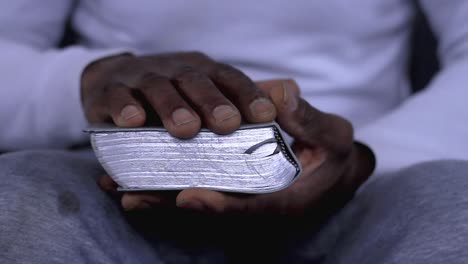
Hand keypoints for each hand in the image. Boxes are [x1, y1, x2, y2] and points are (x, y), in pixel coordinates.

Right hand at [81, 52, 275, 137]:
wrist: (113, 82)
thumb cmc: (170, 94)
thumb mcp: (206, 91)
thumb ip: (243, 97)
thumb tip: (291, 92)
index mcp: (204, 73)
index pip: (230, 79)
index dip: (248, 95)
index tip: (266, 116)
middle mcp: (175, 71)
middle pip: (197, 82)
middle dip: (212, 102)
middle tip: (226, 123)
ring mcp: (142, 78)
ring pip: (159, 88)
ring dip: (172, 107)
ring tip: (185, 128)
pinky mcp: (109, 91)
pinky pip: (116, 99)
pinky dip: (123, 108)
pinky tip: (131, 122)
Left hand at [101, 79, 374, 215]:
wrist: (332, 169)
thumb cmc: (334, 153)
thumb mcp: (334, 135)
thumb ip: (310, 120)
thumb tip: (280, 96)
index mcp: (288, 200)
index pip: (253, 208)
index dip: (221, 206)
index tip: (188, 196)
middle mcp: (260, 208)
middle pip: (213, 212)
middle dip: (173, 206)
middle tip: (133, 196)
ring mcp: (243, 201)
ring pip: (198, 205)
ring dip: (160, 199)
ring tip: (121, 187)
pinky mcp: (232, 191)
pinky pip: (197, 190)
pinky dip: (167, 187)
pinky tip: (136, 178)